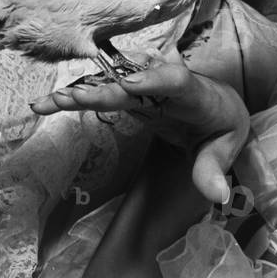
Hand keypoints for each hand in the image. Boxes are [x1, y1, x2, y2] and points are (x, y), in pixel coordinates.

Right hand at [29, 47, 248, 202]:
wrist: (217, 106)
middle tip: (75, 98)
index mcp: (197, 95)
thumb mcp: (227, 148)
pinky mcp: (130, 93)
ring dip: (83, 92)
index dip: (154, 81)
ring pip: (113, 84)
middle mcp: (168, 84)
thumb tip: (218, 196)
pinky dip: (77, 99)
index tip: (130, 83)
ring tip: (52, 102)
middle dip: (106, 91)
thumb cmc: (222, 127)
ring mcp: (147, 87)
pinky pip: (103, 94)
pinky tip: (49, 105)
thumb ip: (214, 170)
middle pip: (136, 84)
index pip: (179, 83)